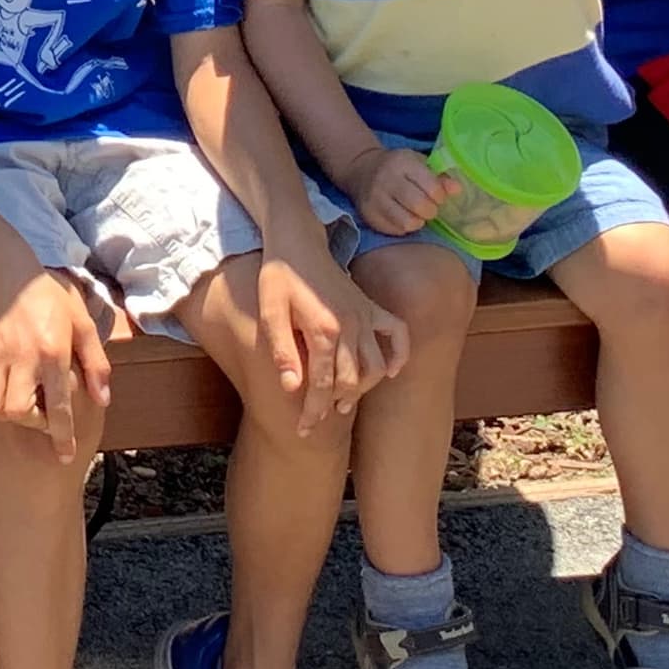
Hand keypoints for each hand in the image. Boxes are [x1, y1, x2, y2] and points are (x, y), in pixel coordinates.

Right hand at [0, 252, 112, 458]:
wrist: (8, 271)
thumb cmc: (51, 297)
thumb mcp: (83, 323)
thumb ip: (95, 363)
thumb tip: (103, 400)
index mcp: (52, 351)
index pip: (58, 405)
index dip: (62, 436)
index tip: (65, 455)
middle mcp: (21, 357)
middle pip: (17, 411)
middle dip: (31, 423)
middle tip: (41, 413)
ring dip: (7, 414)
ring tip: (21, 403)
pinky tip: (2, 392)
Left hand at [259, 245, 408, 431]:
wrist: (295, 238)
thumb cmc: (277, 276)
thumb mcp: (269, 313)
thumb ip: (282, 351)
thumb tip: (292, 389)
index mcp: (323, 330)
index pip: (323, 384)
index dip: (313, 411)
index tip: (303, 430)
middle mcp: (350, 325)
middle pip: (351, 380)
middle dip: (334, 406)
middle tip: (318, 422)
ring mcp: (364, 315)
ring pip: (376, 365)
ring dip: (363, 388)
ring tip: (344, 404)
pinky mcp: (370, 306)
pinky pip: (396, 332)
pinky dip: (399, 354)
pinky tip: (391, 371)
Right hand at [349, 145, 455, 238]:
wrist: (362, 169)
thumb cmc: (398, 168)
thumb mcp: (419, 164)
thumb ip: (439, 178)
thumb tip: (457, 189)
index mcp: (402, 162)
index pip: (432, 187)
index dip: (440, 196)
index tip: (437, 196)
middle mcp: (386, 179)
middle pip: (420, 206)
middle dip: (430, 211)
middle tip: (428, 207)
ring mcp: (375, 198)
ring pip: (408, 223)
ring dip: (417, 221)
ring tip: (415, 213)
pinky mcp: (368, 215)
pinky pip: (395, 231)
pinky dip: (403, 227)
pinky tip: (401, 216)